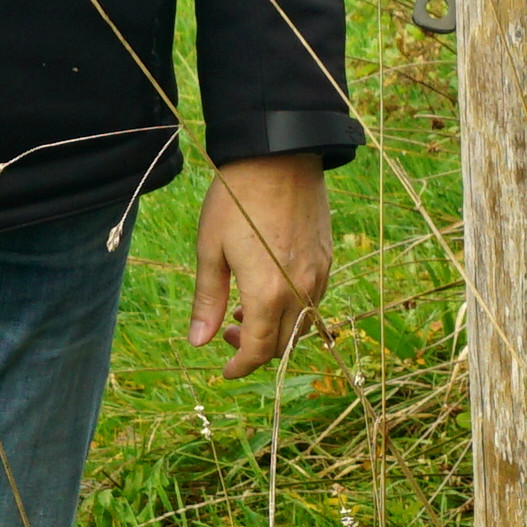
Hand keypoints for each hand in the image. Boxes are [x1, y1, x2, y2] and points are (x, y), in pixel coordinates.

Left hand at [186, 156, 332, 378]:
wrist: (280, 155)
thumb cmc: (236, 199)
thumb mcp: (210, 249)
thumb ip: (207, 300)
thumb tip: (199, 342)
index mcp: (267, 292)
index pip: (258, 350)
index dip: (240, 366)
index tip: (225, 370)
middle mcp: (299, 290)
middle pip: (282, 344)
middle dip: (255, 350)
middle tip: (227, 332)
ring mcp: (318, 275)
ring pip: (302, 325)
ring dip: (275, 330)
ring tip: (246, 310)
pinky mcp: (327, 259)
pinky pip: (313, 301)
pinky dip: (293, 310)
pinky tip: (271, 289)